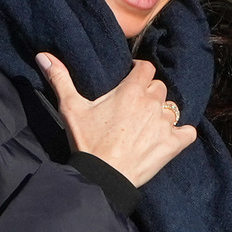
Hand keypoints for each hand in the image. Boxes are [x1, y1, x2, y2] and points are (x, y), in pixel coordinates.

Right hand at [37, 53, 196, 187]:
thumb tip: (43, 55)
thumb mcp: (71, 108)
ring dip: (162, 113)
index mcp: (132, 90)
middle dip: (149, 93)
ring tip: (147, 125)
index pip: (145, 67)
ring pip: (171, 108)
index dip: (139, 71)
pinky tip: (170, 137)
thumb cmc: (87, 141)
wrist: (102, 176)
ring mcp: (165, 124)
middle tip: (134, 106)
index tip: (131, 78)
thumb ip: (60, 78)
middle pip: (158, 87)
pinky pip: (188, 132)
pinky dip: (181, 133)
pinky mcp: (173, 144)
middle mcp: (153, 103)